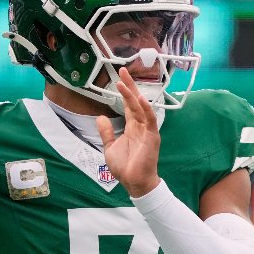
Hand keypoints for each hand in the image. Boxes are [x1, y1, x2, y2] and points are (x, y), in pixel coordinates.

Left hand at [98, 67, 161, 196]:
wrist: (134, 182)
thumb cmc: (125, 167)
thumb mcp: (110, 147)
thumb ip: (106, 132)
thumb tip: (100, 117)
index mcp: (132, 127)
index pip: (128, 105)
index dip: (124, 92)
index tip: (119, 78)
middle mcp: (141, 125)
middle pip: (135, 101)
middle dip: (129, 86)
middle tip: (123, 70)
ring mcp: (147, 130)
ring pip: (141, 107)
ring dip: (132, 94)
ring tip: (123, 82)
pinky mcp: (152, 136)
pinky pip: (150, 119)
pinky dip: (146, 109)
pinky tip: (140, 98)